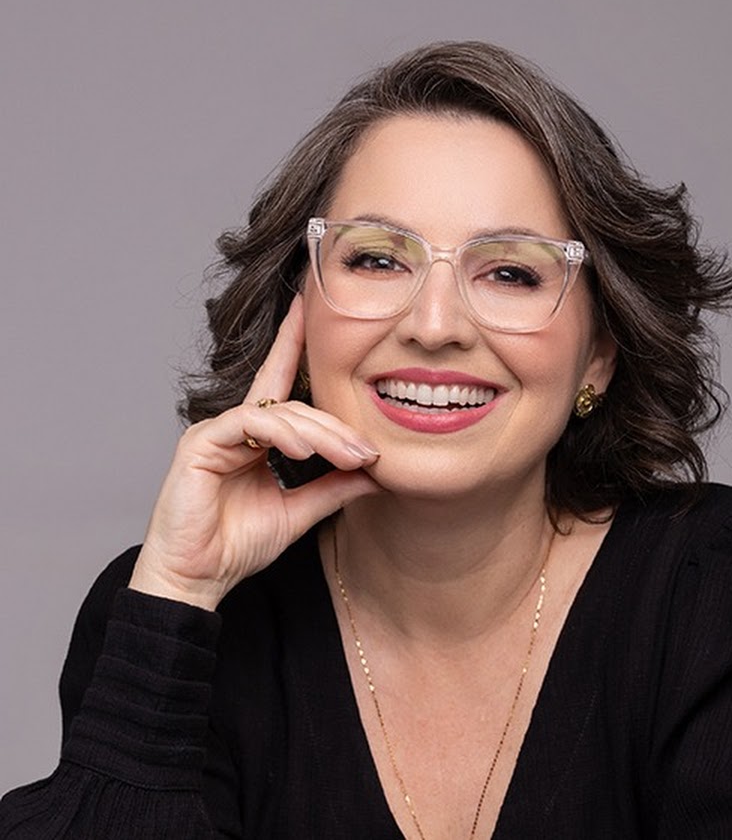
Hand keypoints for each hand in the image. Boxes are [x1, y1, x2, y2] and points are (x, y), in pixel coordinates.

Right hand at [129, 293, 380, 609]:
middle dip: (336, 426)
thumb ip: (332, 487)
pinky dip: (281, 434)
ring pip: (277, 412)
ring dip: (319, 433)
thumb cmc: (237, 545)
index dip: (293, 343)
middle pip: (294, 406)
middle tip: (370, 451)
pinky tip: (305, 450)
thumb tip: (376, 472)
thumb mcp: (299, 511)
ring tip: (349, 456)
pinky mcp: (200, 443)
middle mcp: (235, 427)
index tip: (310, 308)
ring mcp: (215, 432)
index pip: (281, 382)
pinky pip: (248, 424)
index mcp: (256, 438)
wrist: (197, 580)